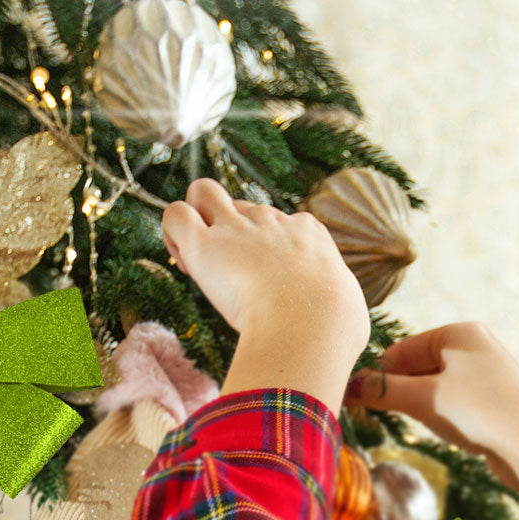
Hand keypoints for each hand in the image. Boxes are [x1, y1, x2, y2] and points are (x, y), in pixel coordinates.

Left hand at [163, 179, 369, 365]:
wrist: (312, 324)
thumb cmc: (335, 327)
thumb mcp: (346, 307)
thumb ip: (335, 304)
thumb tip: (343, 323)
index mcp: (306, 233)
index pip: (275, 223)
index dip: (259, 248)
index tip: (257, 282)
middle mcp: (270, 221)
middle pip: (238, 206)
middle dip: (226, 232)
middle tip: (223, 275)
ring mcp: (236, 227)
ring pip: (203, 192)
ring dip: (195, 220)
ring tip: (196, 263)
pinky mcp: (204, 244)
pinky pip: (175, 214)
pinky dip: (172, 233)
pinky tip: (184, 262)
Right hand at [353, 322, 518, 519]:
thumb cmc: (478, 414)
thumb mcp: (423, 399)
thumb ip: (383, 391)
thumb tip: (347, 387)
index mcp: (460, 332)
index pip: (402, 350)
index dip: (379, 376)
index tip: (358, 402)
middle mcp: (477, 345)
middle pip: (418, 367)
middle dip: (400, 392)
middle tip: (385, 417)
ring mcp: (490, 372)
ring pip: (436, 386)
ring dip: (421, 406)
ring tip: (427, 425)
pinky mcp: (497, 399)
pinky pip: (455, 401)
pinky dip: (443, 415)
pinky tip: (449, 431)